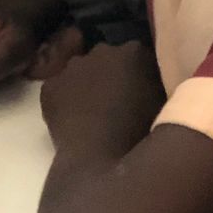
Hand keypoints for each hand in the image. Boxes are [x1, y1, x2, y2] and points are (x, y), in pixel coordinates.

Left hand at [39, 41, 165, 156]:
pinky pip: (59, 88)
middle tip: (115, 101)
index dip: (138, 73)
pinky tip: (72, 119)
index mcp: (135, 52)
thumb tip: (151, 82)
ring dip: (86, 83)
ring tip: (92, 112)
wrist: (102, 162)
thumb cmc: (140, 136)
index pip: (138, 55)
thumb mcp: (162, 106)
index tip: (139, 91)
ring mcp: (72, 66)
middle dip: (110, 73)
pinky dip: (63, 98)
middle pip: (107, 57)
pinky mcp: (50, 86)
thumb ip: (156, 85)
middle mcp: (102, 50)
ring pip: (80, 70)